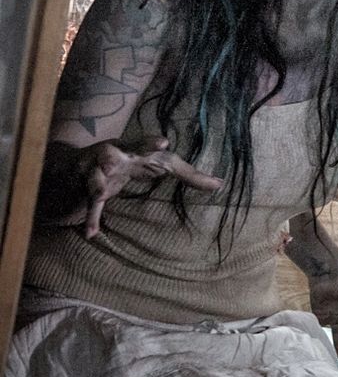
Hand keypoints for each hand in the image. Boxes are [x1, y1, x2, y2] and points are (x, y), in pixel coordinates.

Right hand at [75, 138, 222, 238]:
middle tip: (114, 164)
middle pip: (110, 153)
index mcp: (133, 149)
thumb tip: (220, 184)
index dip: (151, 143)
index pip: (144, 144)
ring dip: (96, 184)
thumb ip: (189, 174)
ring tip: (99, 192)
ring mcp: (95, 172)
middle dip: (111, 157)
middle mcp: (111, 156)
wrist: (79, 162)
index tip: (163, 143)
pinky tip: (91, 233)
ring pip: (94, 177)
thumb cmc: (132, 160)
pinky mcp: (86, 189)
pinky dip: (91, 218)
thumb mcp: (160, 164)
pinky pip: (89, 205)